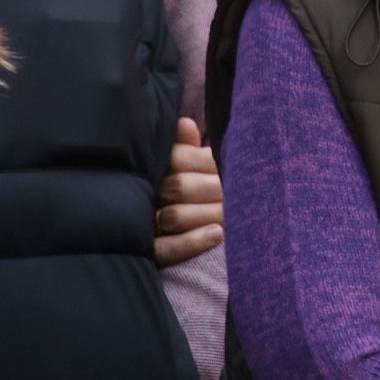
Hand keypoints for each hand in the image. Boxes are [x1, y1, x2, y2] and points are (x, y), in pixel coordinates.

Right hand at [154, 117, 223, 266]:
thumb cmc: (193, 186)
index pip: (178, 158)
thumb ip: (188, 147)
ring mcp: (145, 224)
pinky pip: (166, 250)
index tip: (226, 166)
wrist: (177, 236)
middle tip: (234, 193)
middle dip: (213, 189)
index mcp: (156, 167)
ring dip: (208, 214)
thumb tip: (186, 126)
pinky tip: (217, 233)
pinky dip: (193, 241)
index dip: (207, 162)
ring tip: (231, 214)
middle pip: (179, 186)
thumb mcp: (191, 164)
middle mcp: (145, 193)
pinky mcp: (150, 253)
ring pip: (174, 217)